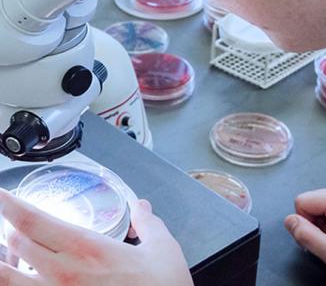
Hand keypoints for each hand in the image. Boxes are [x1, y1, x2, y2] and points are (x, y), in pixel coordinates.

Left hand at [0, 188, 192, 285]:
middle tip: (12, 218)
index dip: (11, 205)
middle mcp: (63, 274)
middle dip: (10, 227)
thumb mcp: (162, 249)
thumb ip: (148, 222)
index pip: (35, 220)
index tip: (1, 195)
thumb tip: (142, 205)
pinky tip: (21, 277)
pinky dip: (15, 283)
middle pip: (17, 243)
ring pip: (8, 278)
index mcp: (87, 249)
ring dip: (2, 262)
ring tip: (4, 252)